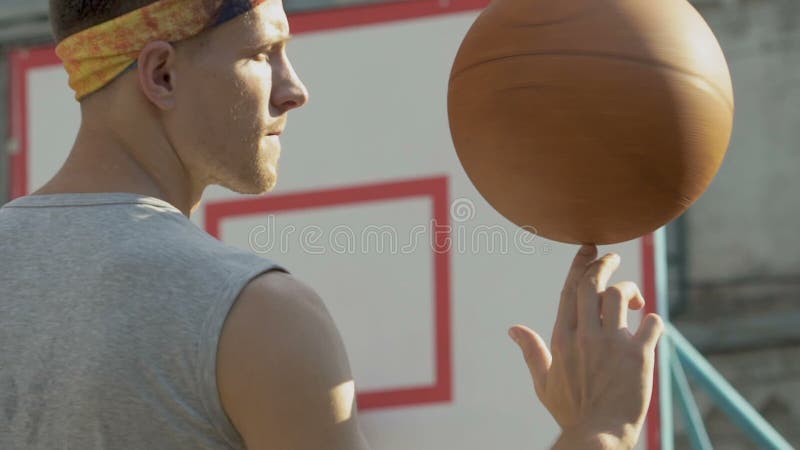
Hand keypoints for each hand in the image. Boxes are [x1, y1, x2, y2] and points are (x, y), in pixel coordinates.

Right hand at [509, 245, 663, 448]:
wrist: (598, 434)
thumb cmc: (572, 411)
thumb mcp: (544, 381)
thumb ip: (530, 351)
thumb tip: (513, 330)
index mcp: (562, 337)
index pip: (570, 289)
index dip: (580, 264)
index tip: (589, 249)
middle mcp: (585, 335)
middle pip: (594, 283)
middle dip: (605, 264)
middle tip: (613, 259)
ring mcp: (612, 343)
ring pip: (621, 296)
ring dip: (630, 291)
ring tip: (634, 301)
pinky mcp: (638, 355)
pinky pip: (652, 323)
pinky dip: (653, 320)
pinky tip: (651, 326)